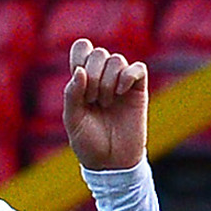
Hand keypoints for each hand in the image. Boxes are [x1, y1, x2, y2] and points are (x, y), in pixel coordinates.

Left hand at [61, 38, 147, 170]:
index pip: (82, 48)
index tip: (79, 79)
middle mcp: (103, 77)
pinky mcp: (138, 91)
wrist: (111, 162)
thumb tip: (80, 71)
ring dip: (108, 81)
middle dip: (93, 75)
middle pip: (99, 53)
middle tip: (93, 100)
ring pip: (116, 59)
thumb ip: (72, 94)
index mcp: (83, 79)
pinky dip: (127, 76)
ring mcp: (121, 83)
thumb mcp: (72, 119)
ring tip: (106, 103)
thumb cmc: (88, 142)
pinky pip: (138, 68)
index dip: (80, 55)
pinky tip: (121, 93)